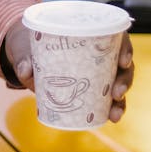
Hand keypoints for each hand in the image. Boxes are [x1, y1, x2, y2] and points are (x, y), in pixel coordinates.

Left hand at [4, 22, 135, 122]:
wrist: (25, 57)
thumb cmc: (30, 44)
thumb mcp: (26, 47)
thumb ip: (25, 58)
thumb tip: (26, 71)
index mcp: (89, 33)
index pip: (116, 36)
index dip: (125, 47)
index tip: (123, 60)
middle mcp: (99, 52)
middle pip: (122, 63)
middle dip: (124, 79)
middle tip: (116, 92)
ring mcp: (98, 71)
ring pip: (119, 82)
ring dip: (122, 99)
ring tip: (115, 113)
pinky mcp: (92, 88)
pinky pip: (108, 98)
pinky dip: (112, 108)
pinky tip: (112, 118)